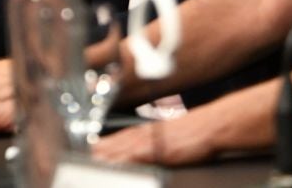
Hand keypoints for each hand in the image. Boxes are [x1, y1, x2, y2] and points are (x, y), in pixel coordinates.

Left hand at [92, 115, 214, 165]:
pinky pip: (137, 157)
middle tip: (80, 157)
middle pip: (115, 144)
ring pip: (121, 150)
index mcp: (145, 132)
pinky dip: (124, 161)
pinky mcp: (159, 151)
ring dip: (106, 156)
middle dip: (98, 152)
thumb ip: (153, 140)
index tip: (87, 149)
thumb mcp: (170, 135)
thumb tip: (141, 150)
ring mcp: (151, 142)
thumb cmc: (194, 132)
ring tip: (90, 161)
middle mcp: (144, 135)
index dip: (102, 146)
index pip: (118, 139)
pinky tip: (114, 165)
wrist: (210, 125)